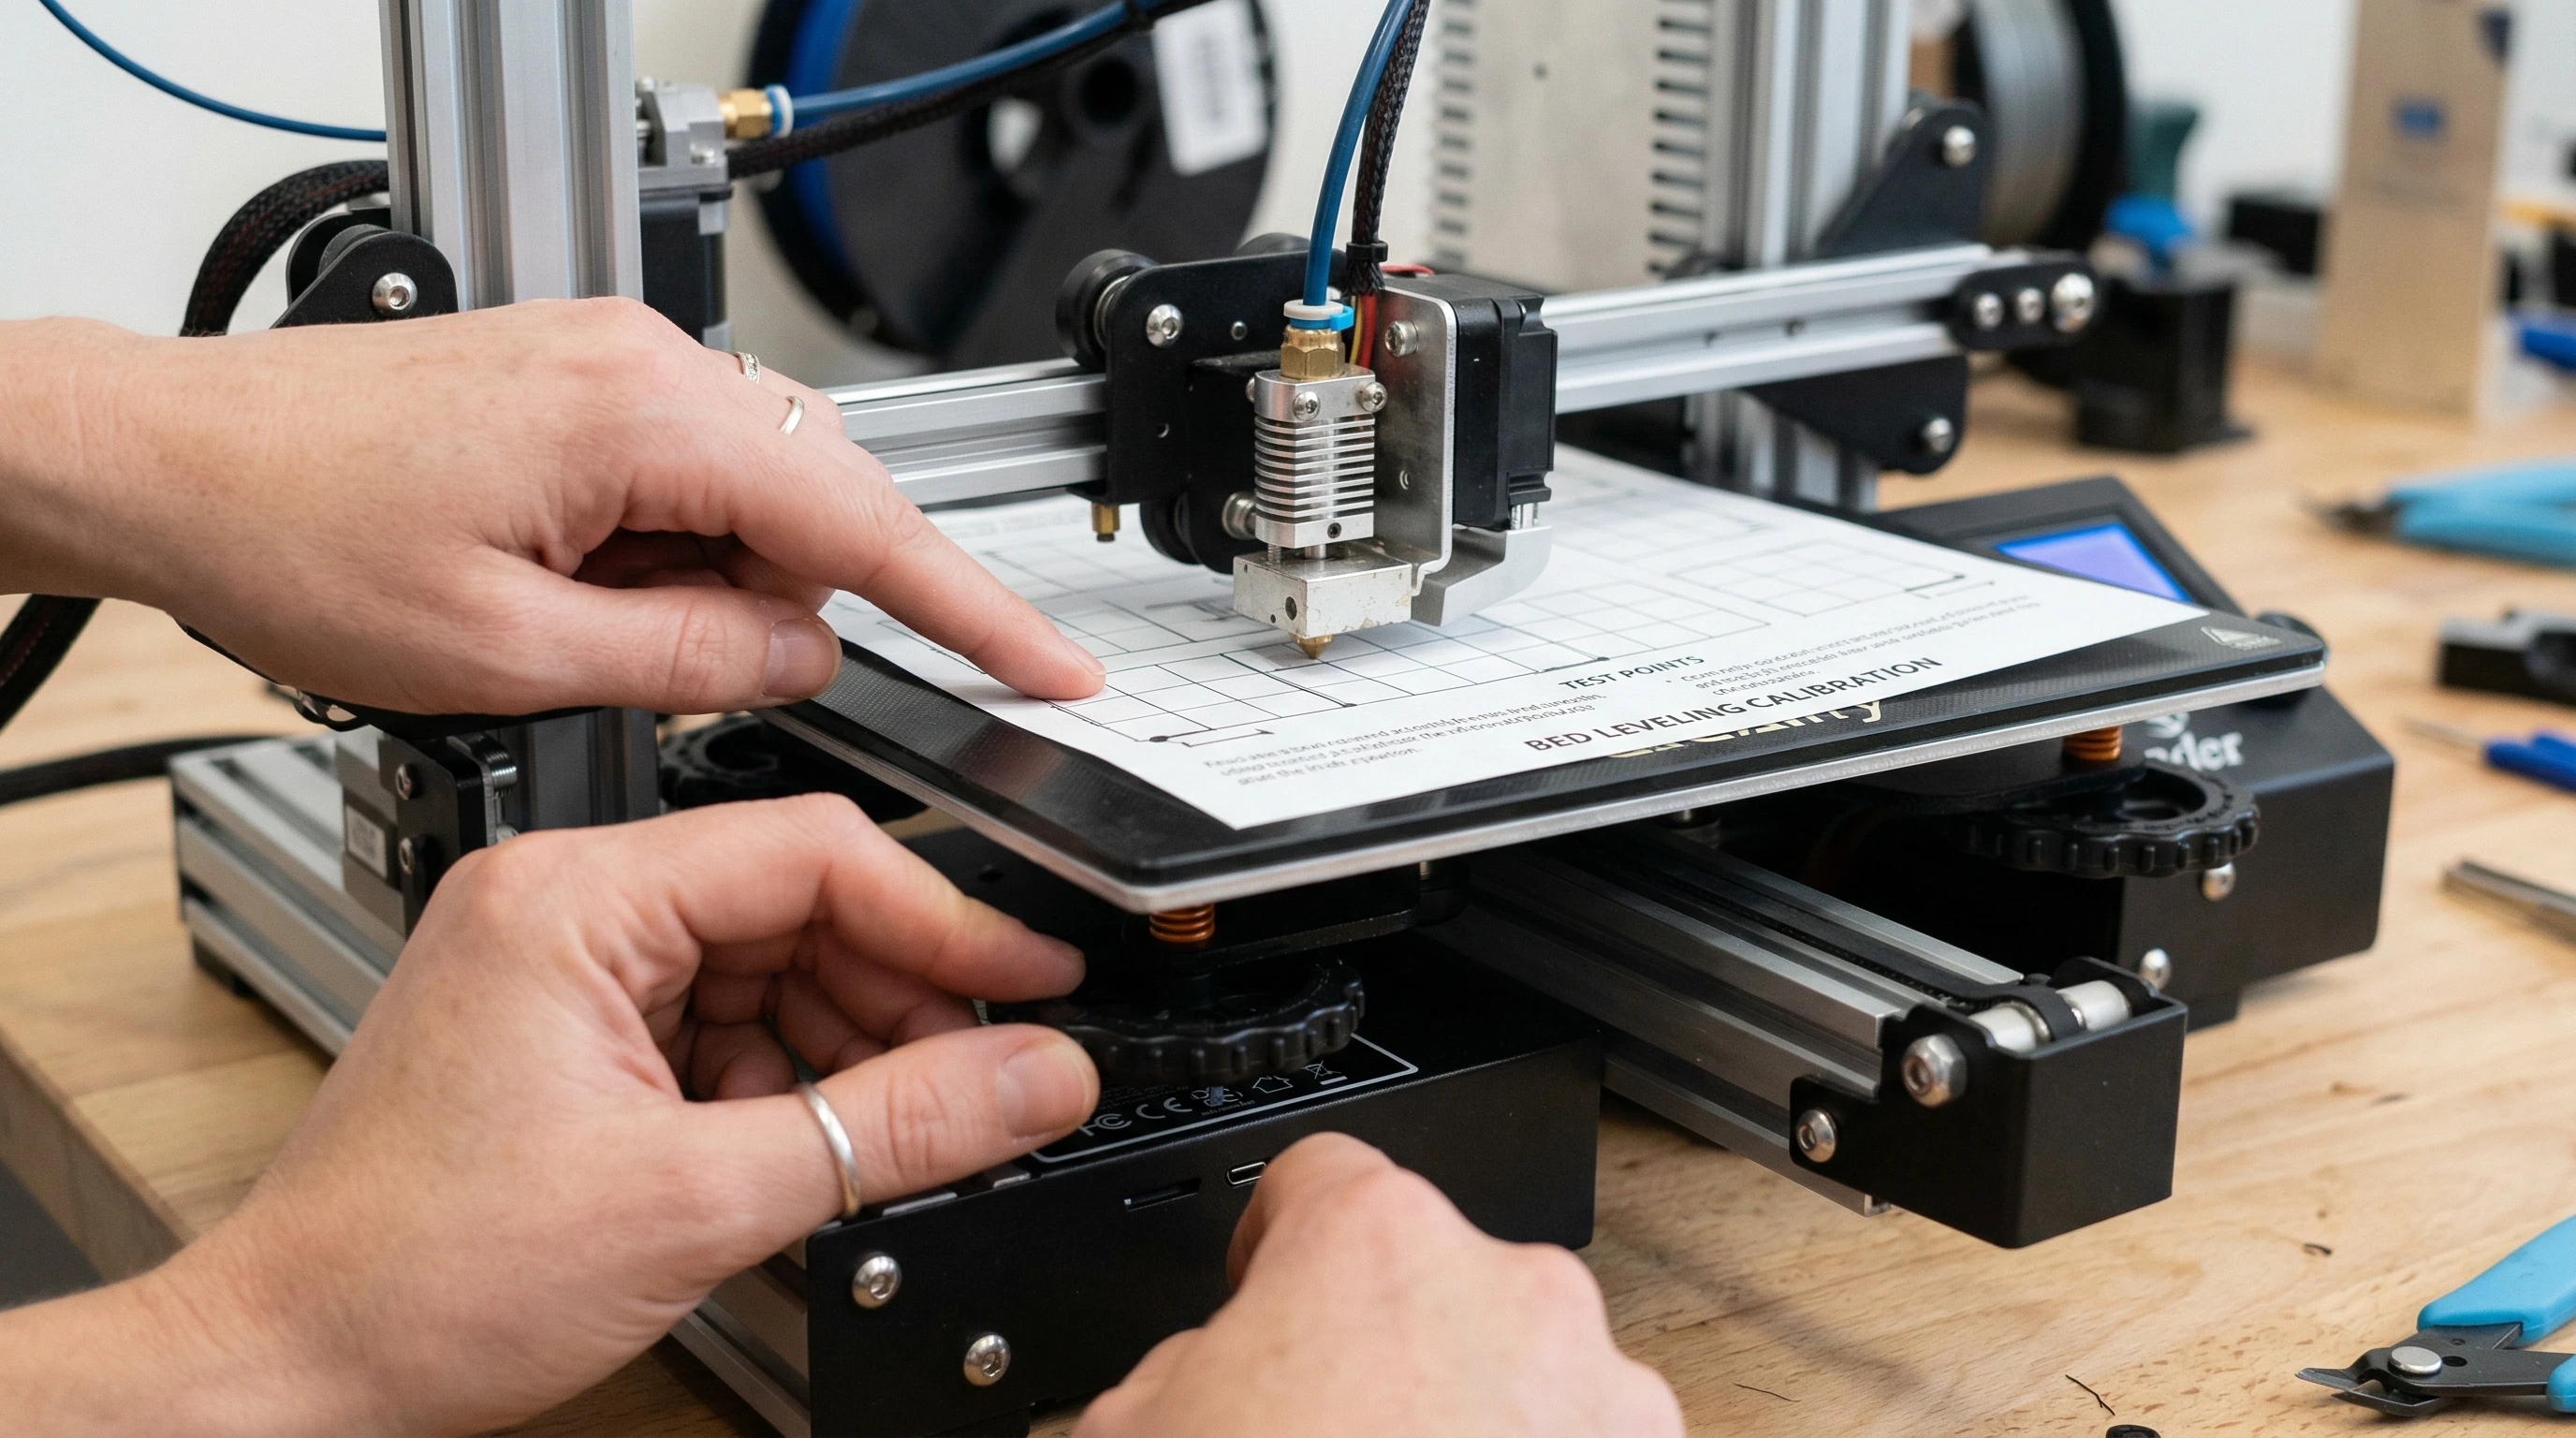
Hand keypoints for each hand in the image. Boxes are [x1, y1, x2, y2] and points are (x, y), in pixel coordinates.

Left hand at [0, 306, 1103, 713]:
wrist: (167, 456)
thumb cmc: (293, 536)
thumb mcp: (509, 654)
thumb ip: (689, 661)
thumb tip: (802, 660)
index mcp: (641, 419)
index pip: (866, 524)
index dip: (976, 608)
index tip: (1056, 666)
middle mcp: (645, 363)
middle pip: (821, 500)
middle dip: (794, 610)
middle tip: (701, 679)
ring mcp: (615, 361)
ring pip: (754, 494)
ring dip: (716, 586)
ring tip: (585, 633)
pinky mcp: (583, 378)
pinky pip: (691, 475)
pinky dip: (671, 550)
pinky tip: (580, 594)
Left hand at [0, 796, 1100, 1436]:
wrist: (292, 1366)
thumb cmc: (419, 1272)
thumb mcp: (701, 1200)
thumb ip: (895, 1127)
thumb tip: (1037, 1075)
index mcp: (574, 896)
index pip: (813, 850)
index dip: (944, 918)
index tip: (1033, 977)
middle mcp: (562, 903)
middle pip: (798, 904)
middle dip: (901, 993)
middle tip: (992, 1071)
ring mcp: (560, 965)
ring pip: (768, 965)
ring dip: (848, 1044)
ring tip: (908, 1126)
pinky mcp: (566, 1029)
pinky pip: (720, 1018)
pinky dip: (785, 1077)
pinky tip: (818, 1142)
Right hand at [1079, 1134, 1680, 1437]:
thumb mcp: (1129, 1437)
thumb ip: (1179, 1371)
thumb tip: (1213, 1374)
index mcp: (1377, 1247)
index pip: (1321, 1178)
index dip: (1277, 1239)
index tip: (1269, 1284)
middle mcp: (1517, 1295)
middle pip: (1434, 1286)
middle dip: (1381, 1355)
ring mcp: (1606, 1402)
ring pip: (1523, 1379)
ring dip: (1470, 1429)